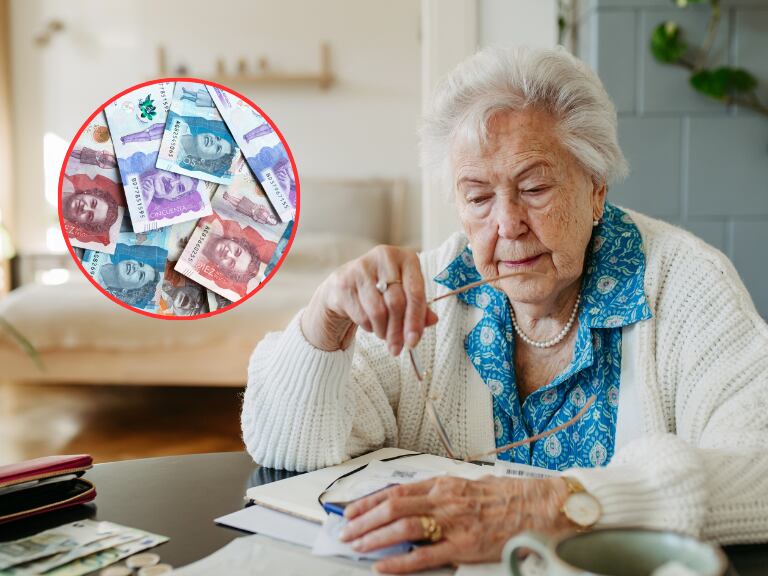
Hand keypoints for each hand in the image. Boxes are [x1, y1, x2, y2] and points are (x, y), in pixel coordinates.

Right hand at [301, 245, 438, 353]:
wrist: (345, 284)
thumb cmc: (382, 289)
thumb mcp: (404, 294)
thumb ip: (420, 307)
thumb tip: (433, 320)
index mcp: (406, 257)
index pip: (415, 292)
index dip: (416, 320)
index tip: (413, 342)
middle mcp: (384, 257)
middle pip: (397, 303)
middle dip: (398, 331)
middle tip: (397, 348)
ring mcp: (362, 267)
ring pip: (378, 311)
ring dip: (383, 330)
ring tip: (383, 333)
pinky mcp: (344, 282)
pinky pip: (361, 315)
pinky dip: (369, 326)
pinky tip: (370, 323)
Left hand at [339, 475, 571, 573]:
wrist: (540, 506)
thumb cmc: (508, 496)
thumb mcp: (470, 485)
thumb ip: (443, 493)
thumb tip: (416, 501)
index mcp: (445, 484)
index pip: (397, 490)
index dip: (369, 501)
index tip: (352, 510)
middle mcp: (445, 500)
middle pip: (393, 506)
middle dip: (364, 520)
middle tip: (346, 531)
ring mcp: (454, 523)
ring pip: (403, 527)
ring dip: (375, 537)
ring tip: (357, 546)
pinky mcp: (464, 546)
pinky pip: (425, 555)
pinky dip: (400, 562)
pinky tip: (383, 566)